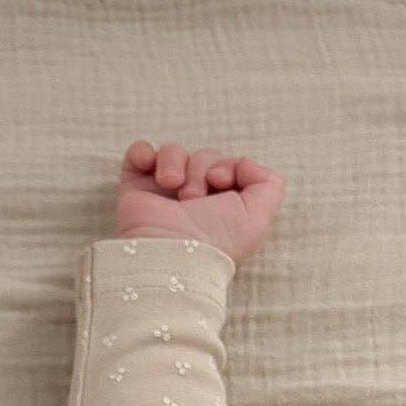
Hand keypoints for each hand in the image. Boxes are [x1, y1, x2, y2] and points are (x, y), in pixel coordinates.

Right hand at [117, 139, 285, 265]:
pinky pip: (140, 152)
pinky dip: (144, 153)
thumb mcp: (257, 217)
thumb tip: (244, 163)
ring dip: (175, 162)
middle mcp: (195, 199)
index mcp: (222, 206)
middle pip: (204, 156)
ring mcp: (164, 192)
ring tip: (173, 188)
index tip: (219, 181)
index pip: (229, 165)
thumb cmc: (215, 241)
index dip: (227, 165)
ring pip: (174, 151)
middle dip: (201, 168)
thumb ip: (268, 184)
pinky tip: (153, 172)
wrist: (170, 254)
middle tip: (193, 198)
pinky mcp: (136, 188)